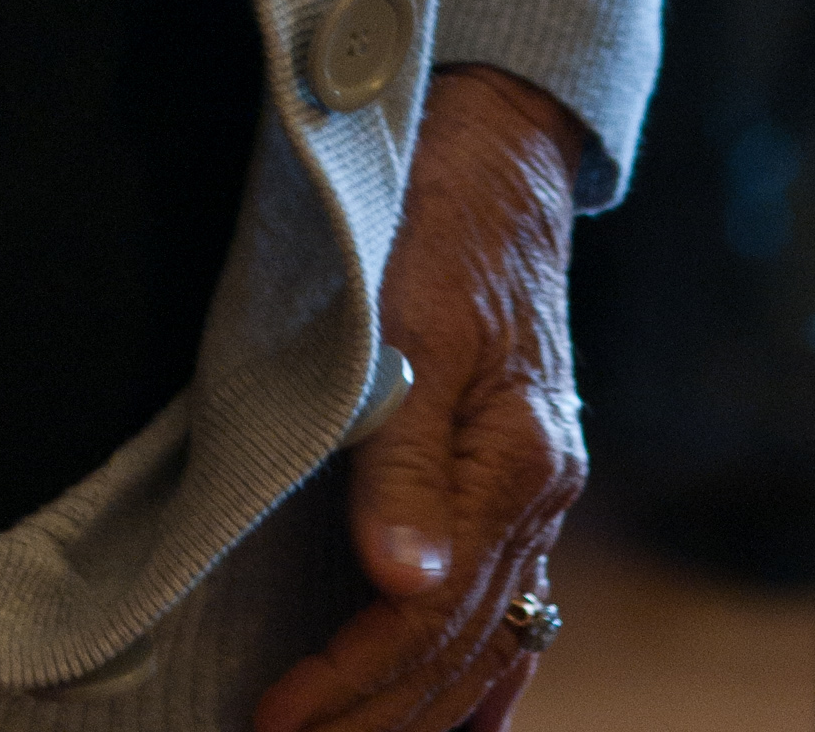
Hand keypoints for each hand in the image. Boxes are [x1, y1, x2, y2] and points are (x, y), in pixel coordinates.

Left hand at [253, 66, 588, 731]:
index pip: (426, 612)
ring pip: (489, 640)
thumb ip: (404, 453)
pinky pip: (514, 605)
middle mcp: (539, 488)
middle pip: (458, 645)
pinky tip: (463, 723)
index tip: (275, 718)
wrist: (498, 141)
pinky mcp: (524, 472)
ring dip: (420, 713)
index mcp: (516, 457)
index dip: (348, 678)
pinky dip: (486, 678)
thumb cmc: (439, 207)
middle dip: (374, 717)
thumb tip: (399, 580)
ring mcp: (539, 487)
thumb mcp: (411, 311)